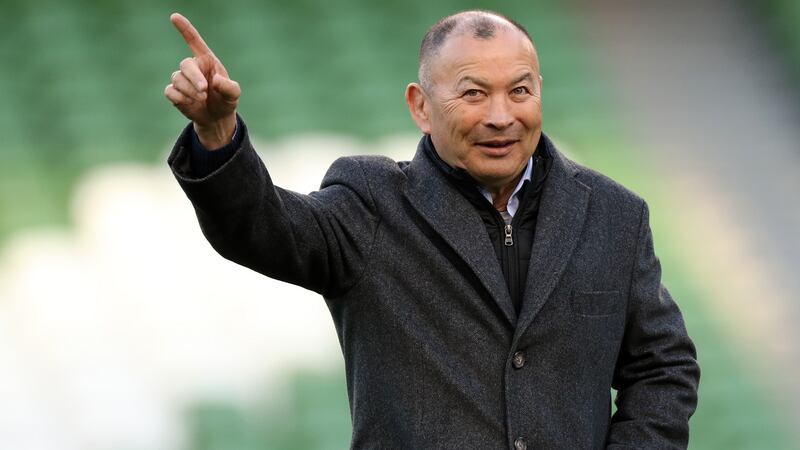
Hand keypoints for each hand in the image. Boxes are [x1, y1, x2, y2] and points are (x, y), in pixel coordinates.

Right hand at [164, 13, 240, 148]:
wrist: (217, 118)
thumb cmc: (225, 100)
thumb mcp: (233, 94)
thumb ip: (229, 87)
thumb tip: (214, 81)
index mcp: (207, 61)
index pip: (194, 41)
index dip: (184, 28)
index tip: (174, 16)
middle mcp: (193, 67)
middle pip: (185, 64)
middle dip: (194, 78)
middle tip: (204, 91)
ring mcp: (182, 79)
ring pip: (177, 79)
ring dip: (190, 91)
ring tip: (202, 99)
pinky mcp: (174, 93)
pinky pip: (170, 91)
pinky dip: (181, 98)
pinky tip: (190, 103)